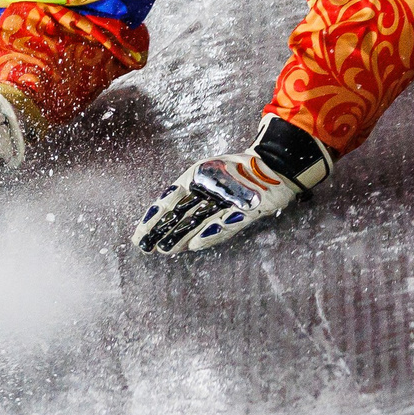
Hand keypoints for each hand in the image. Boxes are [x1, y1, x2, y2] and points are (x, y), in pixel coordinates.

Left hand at [131, 117, 331, 255]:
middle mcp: (209, 183)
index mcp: (197, 175)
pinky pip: (226, 222)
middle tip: (143, 246)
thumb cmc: (238, 172)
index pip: (169, 198)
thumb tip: (167, 216)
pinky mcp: (247, 207)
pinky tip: (194, 246)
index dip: (154, 216)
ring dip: (179, 235)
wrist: (274, 164)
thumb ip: (191, 196)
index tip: (139, 233)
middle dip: (160, 229)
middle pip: (180, 210)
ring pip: (198, 218)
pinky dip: (210, 234)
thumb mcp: (211, 178)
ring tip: (163, 250)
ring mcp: (228, 195)